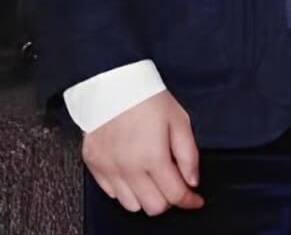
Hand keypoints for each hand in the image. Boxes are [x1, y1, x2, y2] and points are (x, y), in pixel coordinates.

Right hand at [82, 90, 204, 215]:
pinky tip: (133, 171)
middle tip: (174, 183)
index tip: (195, 199)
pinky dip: (125, 189)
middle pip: (153, 207)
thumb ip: (188, 154)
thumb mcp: (178, 119)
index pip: (175, 195)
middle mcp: (129, 169)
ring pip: (131, 205)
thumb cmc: (146, 96)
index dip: (189, 200)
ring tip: (153, 176)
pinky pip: (112, 193)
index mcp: (152, 157)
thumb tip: (192, 181)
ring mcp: (109, 169)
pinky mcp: (95, 166)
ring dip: (146, 196)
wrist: (112, 83)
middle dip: (169, 199)